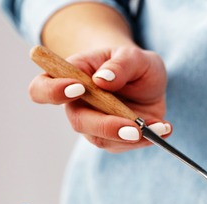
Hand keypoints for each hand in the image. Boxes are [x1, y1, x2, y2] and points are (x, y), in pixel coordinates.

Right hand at [28, 46, 169, 152]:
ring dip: (132, 137)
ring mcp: (94, 125)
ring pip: (102, 139)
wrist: (146, 79)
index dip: (53, 91)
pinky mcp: (114, 139)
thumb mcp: (133, 56)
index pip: (42, 88)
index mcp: (70, 78)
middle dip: (106, 126)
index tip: (78, 88)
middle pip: (78, 122)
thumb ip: (120, 64)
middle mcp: (77, 105)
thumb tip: (103, 79)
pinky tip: (164, 127)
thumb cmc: (131, 63)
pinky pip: (125, 145)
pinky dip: (147, 139)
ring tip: (160, 126)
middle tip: (134, 128)